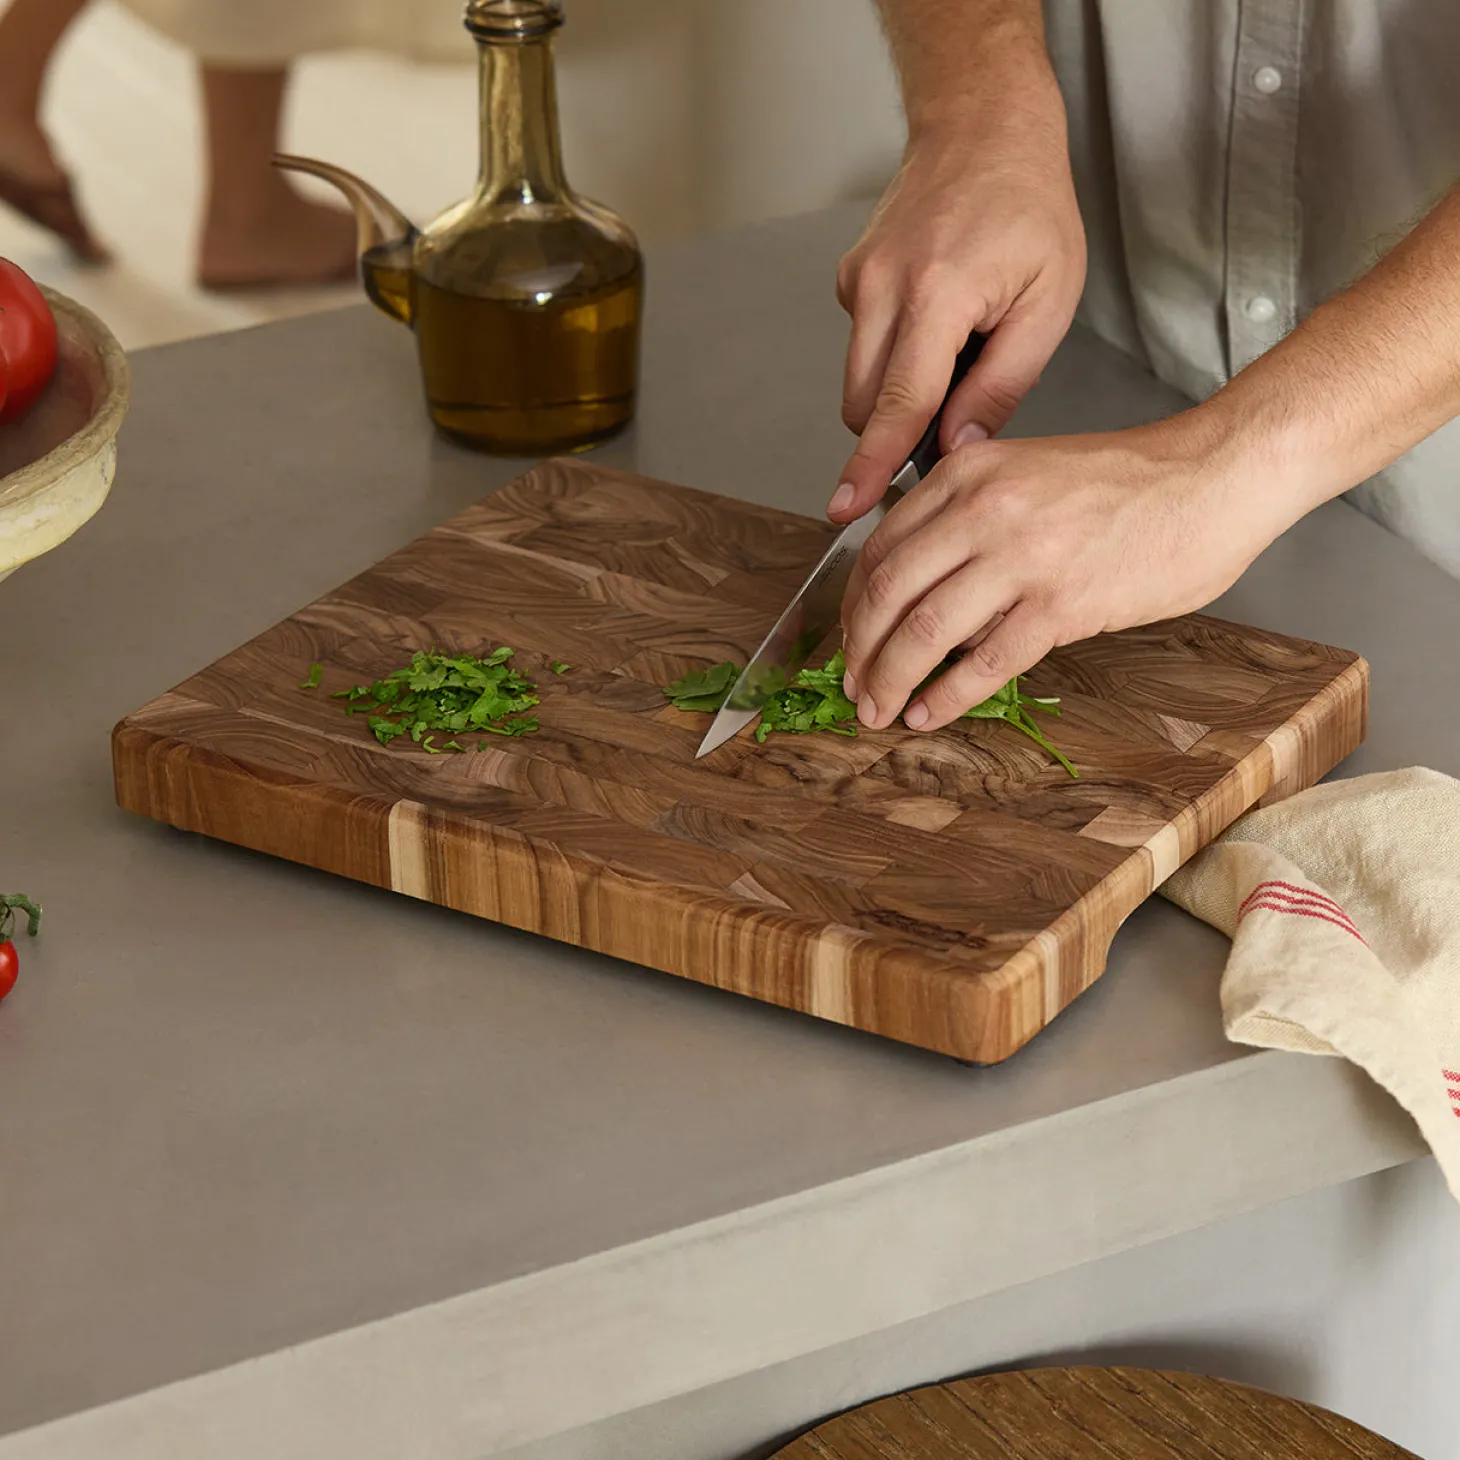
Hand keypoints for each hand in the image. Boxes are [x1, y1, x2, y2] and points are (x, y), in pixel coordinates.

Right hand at [830, 85, 1085, 524]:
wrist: (983, 127)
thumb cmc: (1027, 207)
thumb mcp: (1047, 305)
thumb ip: (999, 387)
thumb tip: (954, 449)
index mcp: (938, 295)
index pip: (898, 406)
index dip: (873, 466)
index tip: (846, 507)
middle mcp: (884, 287)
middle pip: (864, 405)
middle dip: (897, 428)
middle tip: (957, 400)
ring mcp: (858, 279)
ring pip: (858, 381)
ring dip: (898, 388)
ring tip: (955, 345)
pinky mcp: (849, 276)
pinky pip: (862, 344)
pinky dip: (893, 352)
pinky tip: (935, 315)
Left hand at [838, 414, 1303, 731]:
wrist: (1212, 477)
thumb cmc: (1129, 482)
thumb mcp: (1026, 472)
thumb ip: (969, 516)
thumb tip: (925, 586)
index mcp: (968, 474)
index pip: (880, 547)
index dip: (853, 605)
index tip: (848, 639)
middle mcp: (983, 509)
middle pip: (887, 591)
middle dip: (859, 650)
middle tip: (852, 686)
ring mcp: (1021, 557)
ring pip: (923, 630)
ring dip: (890, 679)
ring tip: (878, 711)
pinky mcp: (1061, 603)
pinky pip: (984, 663)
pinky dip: (946, 696)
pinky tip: (928, 714)